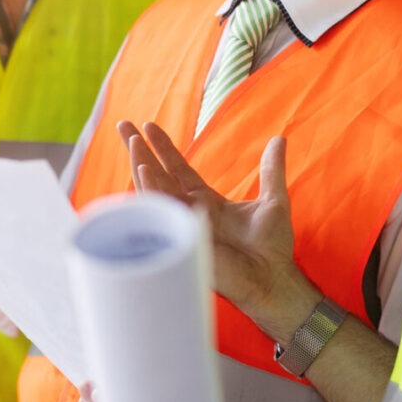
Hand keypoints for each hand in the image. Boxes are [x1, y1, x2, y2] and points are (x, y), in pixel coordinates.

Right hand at [118, 122, 318, 342]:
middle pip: (158, 174)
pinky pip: (163, 212)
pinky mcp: (184, 237)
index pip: (178, 169)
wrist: (273, 278)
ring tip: (131, 141)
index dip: (163, 147)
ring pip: (156, 191)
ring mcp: (183, 225)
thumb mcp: (273, 200)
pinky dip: (152, 192)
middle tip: (122, 123)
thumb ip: (271, 170)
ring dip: (142, 165)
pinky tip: (143, 171)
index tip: (148, 126)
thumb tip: (279, 140)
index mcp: (206, 201)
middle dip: (139, 150)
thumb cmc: (272, 248)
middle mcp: (190, 211)